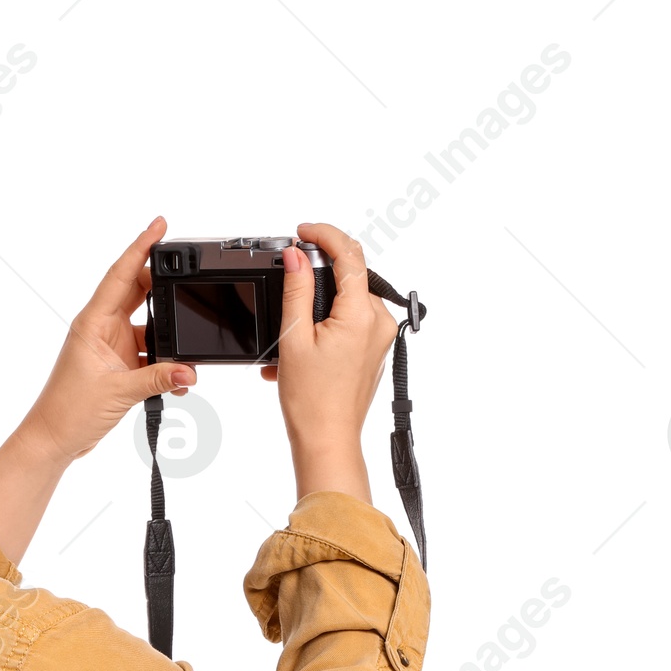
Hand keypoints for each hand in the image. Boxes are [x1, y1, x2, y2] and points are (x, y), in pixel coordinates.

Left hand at [0, 218, 194, 562]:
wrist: (53, 440)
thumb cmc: (67, 411)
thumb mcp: (118, 392)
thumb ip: (158, 379)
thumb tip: (189, 371)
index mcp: (93, 322)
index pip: (121, 274)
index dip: (141, 247)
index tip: (160, 225)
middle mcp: (101, 328)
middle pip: (137, 293)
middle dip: (163, 284)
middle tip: (189, 274)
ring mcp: (109, 346)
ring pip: (148, 327)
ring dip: (168, 336)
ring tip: (188, 343)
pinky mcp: (117, 366)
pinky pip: (148, 354)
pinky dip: (164, 362)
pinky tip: (178, 376)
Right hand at [261, 222, 397, 502]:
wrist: (327, 439)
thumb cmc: (311, 401)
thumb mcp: (294, 339)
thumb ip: (296, 291)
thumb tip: (297, 256)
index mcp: (361, 314)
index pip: (349, 255)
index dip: (325, 235)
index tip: (303, 231)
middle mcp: (378, 321)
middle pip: (351, 274)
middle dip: (319, 271)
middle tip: (289, 276)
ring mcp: (380, 335)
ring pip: (349, 297)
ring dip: (319, 303)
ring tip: (291, 333)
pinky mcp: (375, 348)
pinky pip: (352, 320)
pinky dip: (327, 323)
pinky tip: (304, 346)